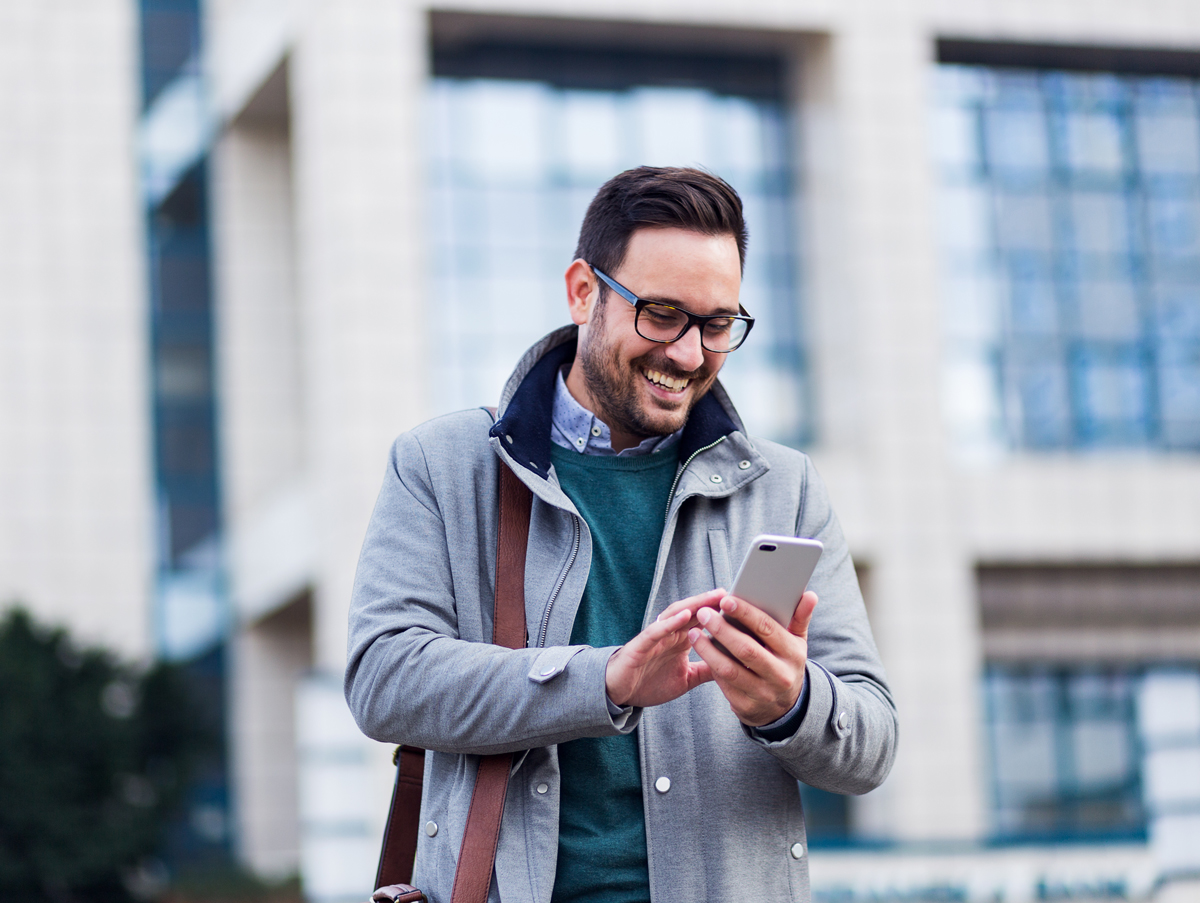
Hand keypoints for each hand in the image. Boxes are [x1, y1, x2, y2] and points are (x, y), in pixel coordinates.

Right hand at [605, 588, 724, 707]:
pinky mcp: (641, 645)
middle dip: (712, 602)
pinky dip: (671, 622)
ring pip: (676, 615)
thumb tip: (734, 667)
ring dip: (695, 604)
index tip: (743, 606)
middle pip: (693, 612)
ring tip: (713, 597)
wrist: (620, 693)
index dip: (721, 613)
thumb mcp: (687, 679)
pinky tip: (685, 615)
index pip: (703, 621)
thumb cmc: (650, 682)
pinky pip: (656, 630)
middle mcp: (670, 634)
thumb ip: (707, 670)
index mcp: (681, 640)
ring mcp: (656, 637)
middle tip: (732, 593)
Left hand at [688, 591, 817, 726]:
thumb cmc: (786, 663)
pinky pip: (724, 684)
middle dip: (722, 629)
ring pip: (730, 669)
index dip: (745, 613)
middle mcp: (780, 675)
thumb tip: (810, 595)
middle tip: (704, 613)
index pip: (767, 629)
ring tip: (694, 633)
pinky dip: (710, 667)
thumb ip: (800, 618)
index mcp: (792, 654)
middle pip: (746, 649)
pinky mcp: (746, 707)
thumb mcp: (797, 643)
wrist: (785, 708)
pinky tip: (701, 653)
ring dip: (708, 650)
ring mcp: (763, 693)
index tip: (726, 600)